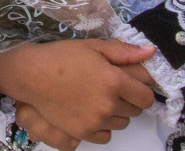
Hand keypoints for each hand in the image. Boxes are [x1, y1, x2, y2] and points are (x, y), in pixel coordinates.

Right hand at [0, 40, 155, 142]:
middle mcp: (108, 104)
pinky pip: (106, 136)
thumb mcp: (94, 47)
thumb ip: (124, 52)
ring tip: (99, 98)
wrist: (32, 74)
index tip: (133, 85)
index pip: (146, 97)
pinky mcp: (82, 132)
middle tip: (112, 88)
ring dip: (116, 113)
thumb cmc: (63, 56)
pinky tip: (91, 111)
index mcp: (114, 81)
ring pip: (121, 123)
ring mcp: (95, 121)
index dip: (142, 90)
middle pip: (135, 111)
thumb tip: (151, 52)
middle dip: (129, 99)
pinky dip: (102, 126)